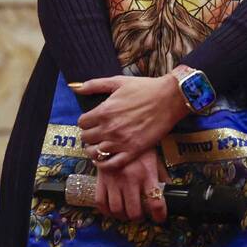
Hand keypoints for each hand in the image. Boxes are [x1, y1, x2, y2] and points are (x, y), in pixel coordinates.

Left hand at [73, 75, 188, 168]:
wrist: (170, 98)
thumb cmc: (145, 88)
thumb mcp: (119, 81)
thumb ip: (96, 84)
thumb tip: (77, 88)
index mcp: (104, 111)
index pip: (82, 123)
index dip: (85, 122)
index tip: (91, 122)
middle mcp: (109, 128)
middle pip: (86, 138)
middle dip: (88, 135)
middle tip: (95, 133)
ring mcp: (121, 141)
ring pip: (94, 153)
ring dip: (93, 149)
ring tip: (98, 145)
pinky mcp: (133, 151)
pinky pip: (111, 164)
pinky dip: (103, 164)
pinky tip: (102, 159)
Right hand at [95, 148, 169, 222]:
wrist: (117, 132)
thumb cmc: (139, 147)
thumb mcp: (155, 158)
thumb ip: (162, 175)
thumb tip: (170, 190)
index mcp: (147, 173)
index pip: (155, 202)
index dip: (159, 215)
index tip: (160, 218)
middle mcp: (130, 179)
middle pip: (134, 211)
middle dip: (139, 217)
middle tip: (141, 214)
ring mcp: (114, 180)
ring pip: (117, 210)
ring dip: (123, 216)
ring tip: (127, 213)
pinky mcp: (101, 179)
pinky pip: (101, 202)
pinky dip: (106, 211)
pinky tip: (113, 209)